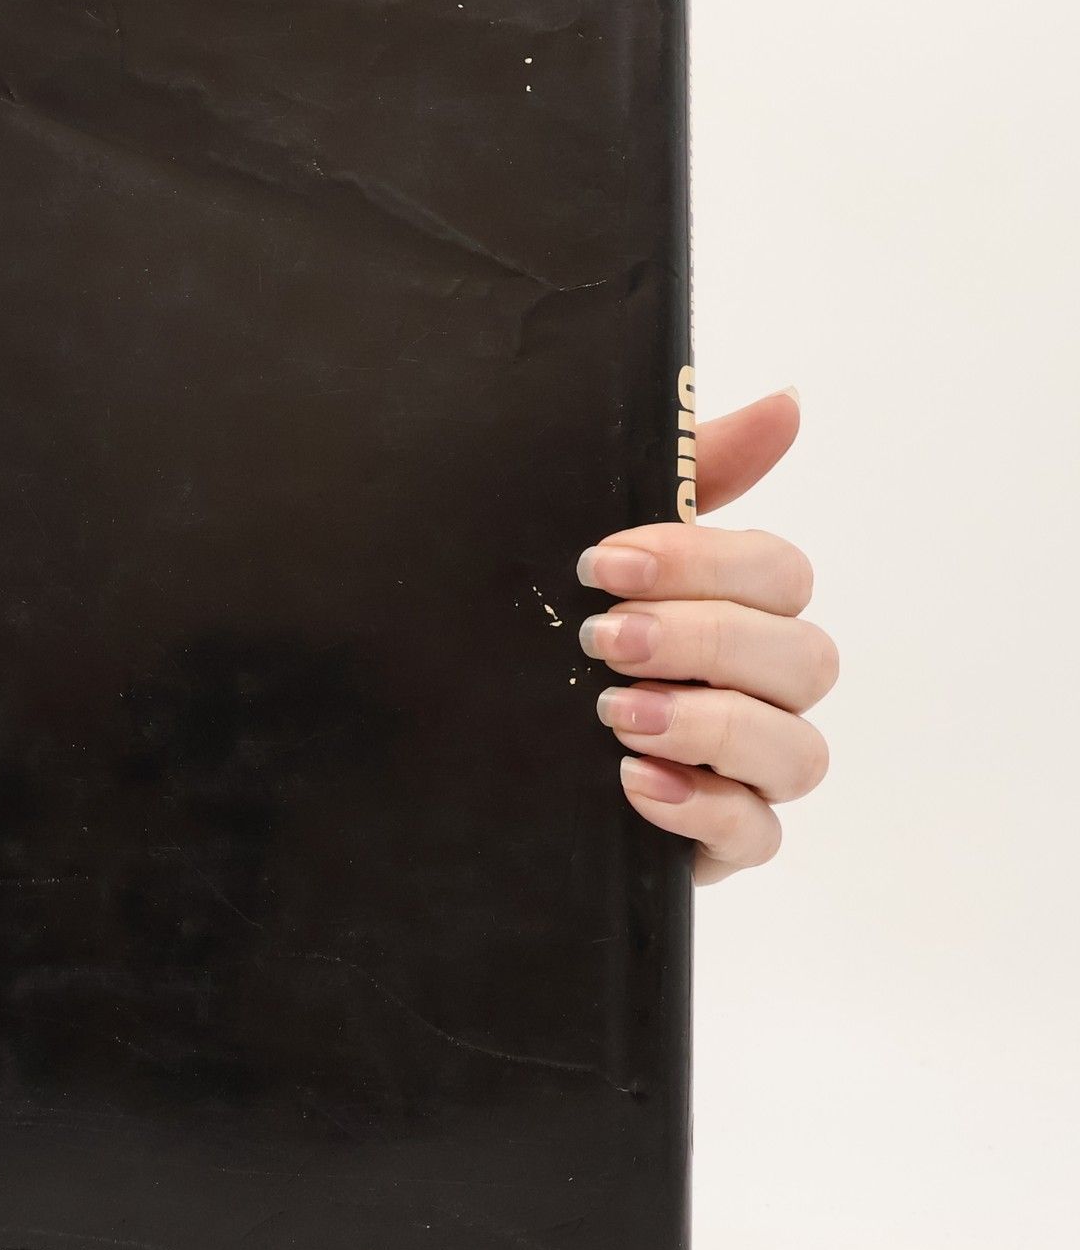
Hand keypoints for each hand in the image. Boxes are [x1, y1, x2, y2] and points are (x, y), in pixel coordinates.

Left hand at [577, 390, 834, 883]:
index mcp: (734, 611)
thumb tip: (787, 403)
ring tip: (616, 715)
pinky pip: (757, 836)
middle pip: (804, 658)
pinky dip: (704, 808)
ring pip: (799, 752)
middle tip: (605, 640)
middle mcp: (755, 691)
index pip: (779, 575)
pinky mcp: (715, 846)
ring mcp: (743, 774)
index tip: (603, 564)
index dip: (705, 564)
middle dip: (705, 642)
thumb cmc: (539, 640)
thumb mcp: (595, 559)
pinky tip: (635, 783)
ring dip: (713, 724)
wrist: (445, 743)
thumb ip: (691, 477)